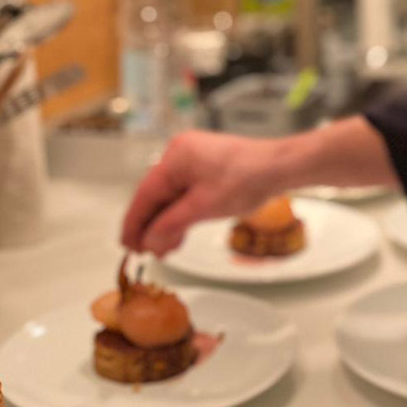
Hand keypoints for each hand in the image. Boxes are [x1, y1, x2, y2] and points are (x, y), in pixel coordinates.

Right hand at [120, 130, 283, 255]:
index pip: (144, 194)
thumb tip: (149, 240)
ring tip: (165, 249)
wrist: (280, 167)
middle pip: (156, 196)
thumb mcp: (204, 207)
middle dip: (152, 227)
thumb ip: (171, 225)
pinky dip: (182, 214)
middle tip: (146, 252)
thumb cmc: (248, 178)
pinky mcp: (206, 168)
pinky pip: (185, 193)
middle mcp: (180, 154)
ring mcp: (194, 160)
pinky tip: (179, 234)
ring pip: (171, 197)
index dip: (134, 223)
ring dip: (167, 223)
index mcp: (175, 157)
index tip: (127, 245)